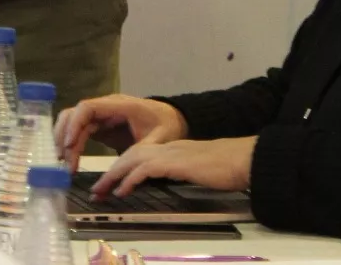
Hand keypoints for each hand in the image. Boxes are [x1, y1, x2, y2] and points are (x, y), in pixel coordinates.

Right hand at [55, 95, 187, 170]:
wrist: (172, 120)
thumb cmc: (167, 126)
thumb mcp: (160, 139)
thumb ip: (143, 152)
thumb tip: (126, 169)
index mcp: (119, 105)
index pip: (88, 107)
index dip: (75, 124)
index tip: (70, 145)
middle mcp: (106, 107)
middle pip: (74, 114)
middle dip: (65, 137)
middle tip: (64, 162)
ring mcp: (101, 116)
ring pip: (72, 122)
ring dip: (65, 142)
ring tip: (65, 166)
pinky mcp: (100, 126)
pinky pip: (79, 132)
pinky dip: (72, 145)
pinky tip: (70, 162)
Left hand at [93, 137, 256, 197]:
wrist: (244, 159)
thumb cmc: (226, 167)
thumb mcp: (196, 170)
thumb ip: (179, 172)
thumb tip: (164, 182)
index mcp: (172, 149)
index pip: (139, 154)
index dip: (121, 168)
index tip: (108, 184)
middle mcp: (168, 148)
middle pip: (130, 155)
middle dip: (110, 172)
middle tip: (96, 189)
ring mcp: (172, 153)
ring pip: (133, 159)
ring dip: (113, 176)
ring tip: (101, 191)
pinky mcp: (176, 162)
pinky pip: (146, 169)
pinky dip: (130, 179)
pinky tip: (122, 190)